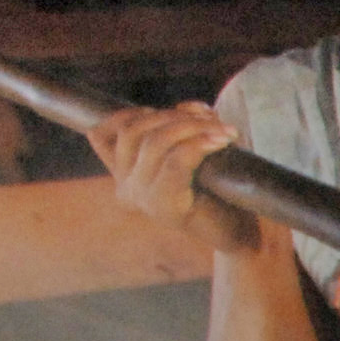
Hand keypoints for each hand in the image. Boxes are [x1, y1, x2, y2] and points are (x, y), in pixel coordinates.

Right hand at [88, 103, 261, 257]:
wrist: (237, 233)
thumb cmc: (216, 192)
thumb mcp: (192, 151)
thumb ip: (182, 127)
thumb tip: (190, 107)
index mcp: (123, 177)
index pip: (102, 135)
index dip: (133, 113)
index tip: (174, 112)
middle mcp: (125, 188)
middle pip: (134, 131)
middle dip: (174, 116)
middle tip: (212, 119)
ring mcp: (141, 199)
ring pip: (155, 142)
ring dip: (193, 127)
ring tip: (224, 130)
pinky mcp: (164, 206)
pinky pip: (176, 161)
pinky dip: (200, 144)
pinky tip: (221, 141)